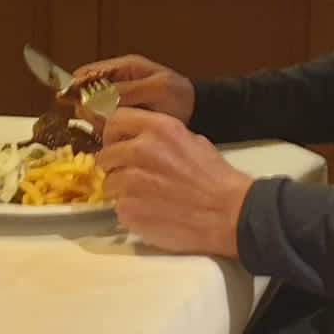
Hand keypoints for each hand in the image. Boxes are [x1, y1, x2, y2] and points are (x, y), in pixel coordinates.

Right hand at [72, 53, 194, 123]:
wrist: (193, 110)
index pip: (85, 74)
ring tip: (115, 127)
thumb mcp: (157, 89)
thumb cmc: (178, 95)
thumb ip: (129, 90)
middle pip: (82, 94)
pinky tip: (117, 134)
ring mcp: (114, 99)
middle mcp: (114, 81)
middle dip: (89, 109)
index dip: (78, 89)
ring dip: (97, 121)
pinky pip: (100, 123)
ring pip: (88, 111)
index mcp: (122, 67)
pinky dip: (104, 130)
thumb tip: (98, 96)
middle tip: (105, 120)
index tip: (85, 106)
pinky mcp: (117, 115)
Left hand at [97, 108, 252, 256]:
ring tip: (143, 197)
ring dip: (120, 191)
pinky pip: (117, 208)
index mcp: (159, 128)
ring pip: (108, 184)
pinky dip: (129, 211)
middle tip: (130, 176)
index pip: (116, 120)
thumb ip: (162, 139)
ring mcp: (130, 182)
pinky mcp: (127, 210)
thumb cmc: (215, 178)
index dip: (114, 135)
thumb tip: (141, 141)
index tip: (118, 145)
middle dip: (115, 166)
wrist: (227, 213)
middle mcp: (140, 150)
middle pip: (105, 155)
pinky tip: (150, 212)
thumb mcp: (193, 142)